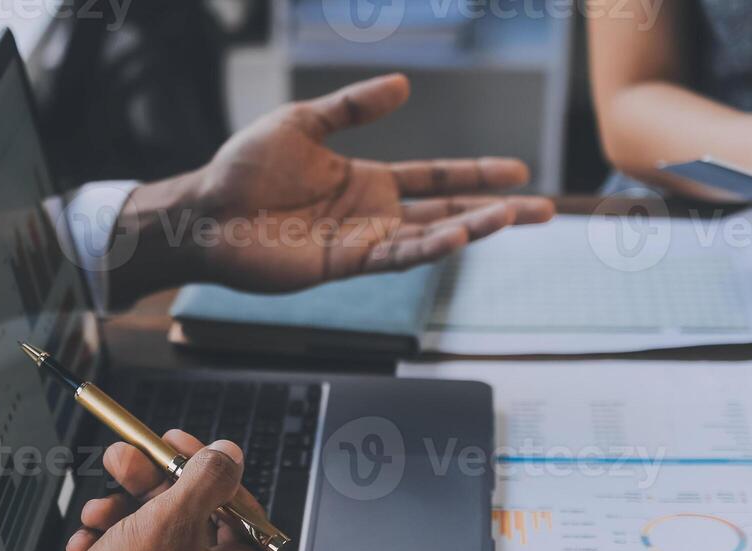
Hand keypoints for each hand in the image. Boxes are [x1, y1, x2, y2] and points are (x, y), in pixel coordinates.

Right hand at [42, 431, 279, 550]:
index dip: (201, 470)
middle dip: (151, 493)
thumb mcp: (165, 526)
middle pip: (198, 530)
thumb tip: (229, 455)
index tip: (175, 445)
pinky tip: (90, 545)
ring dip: (127, 522)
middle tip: (125, 464)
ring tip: (96, 513)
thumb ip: (205, 480)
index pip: (238, 513)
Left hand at [109, 75, 553, 302]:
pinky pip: (393, 257)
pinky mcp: (341, 264)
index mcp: (367, 180)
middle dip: (496, 210)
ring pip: (429, 236)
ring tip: (514, 217)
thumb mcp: (303, 123)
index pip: (436, 177)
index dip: (477, 173)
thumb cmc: (244, 168)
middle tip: (545, 210)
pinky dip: (427, 248)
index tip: (520, 172)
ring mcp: (360, 242)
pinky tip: (458, 235)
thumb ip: (353, 107)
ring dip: (472, 227)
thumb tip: (404, 84)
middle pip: (447, 210)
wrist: (206, 211)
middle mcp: (372, 215)